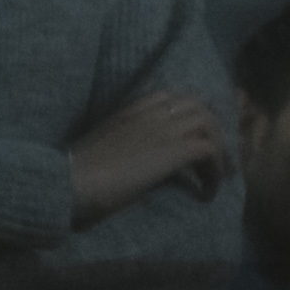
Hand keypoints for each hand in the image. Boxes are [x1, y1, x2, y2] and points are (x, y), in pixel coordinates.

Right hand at [66, 84, 229, 220]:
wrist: (71, 183)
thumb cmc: (76, 175)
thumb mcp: (101, 148)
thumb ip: (122, 142)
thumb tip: (135, 159)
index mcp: (130, 111)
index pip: (169, 96)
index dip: (187, 115)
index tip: (189, 137)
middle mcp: (151, 114)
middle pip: (199, 107)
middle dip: (211, 131)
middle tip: (210, 160)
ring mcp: (164, 129)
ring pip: (210, 126)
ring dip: (218, 152)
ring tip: (212, 176)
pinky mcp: (175, 151)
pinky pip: (211, 152)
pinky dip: (215, 173)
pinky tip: (206, 193)